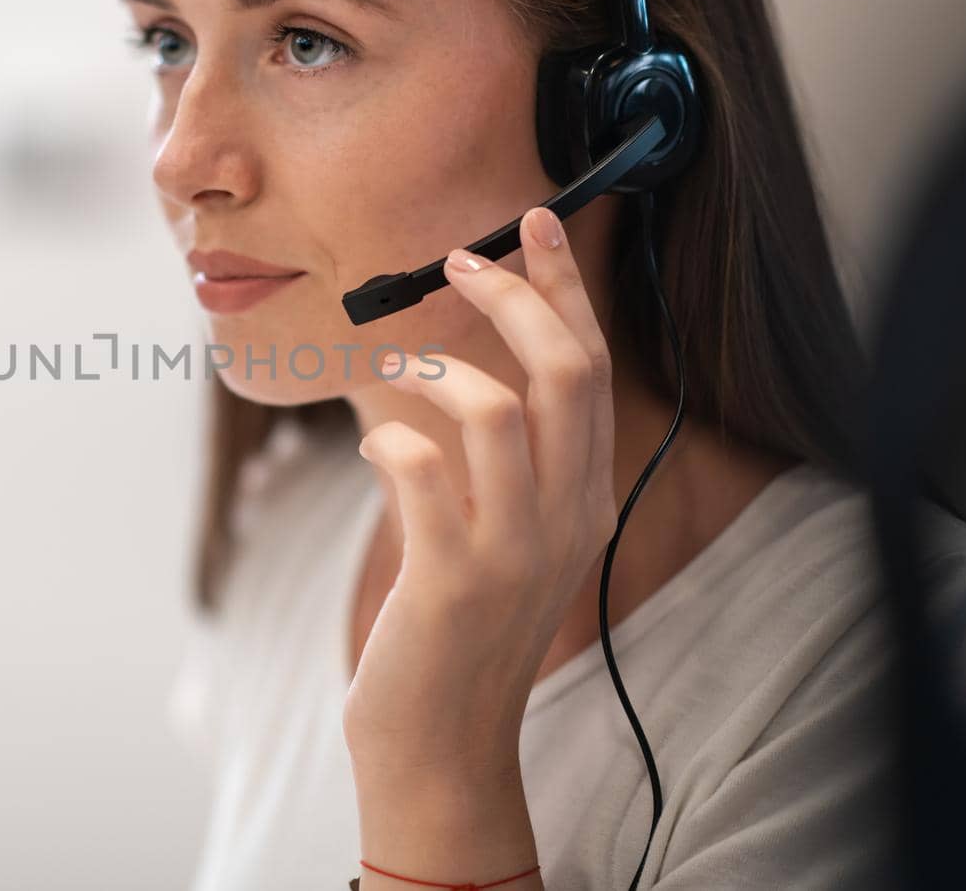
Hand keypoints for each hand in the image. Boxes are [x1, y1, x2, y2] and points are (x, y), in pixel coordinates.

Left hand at [344, 205, 618, 792]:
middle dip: (518, 296)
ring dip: (441, 367)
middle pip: (567, 370)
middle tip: (463, 258)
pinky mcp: (453, 579)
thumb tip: (467, 376)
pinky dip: (390, 441)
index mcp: (586, 498)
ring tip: (398, 367)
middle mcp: (568, 516)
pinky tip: (372, 451)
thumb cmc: (460, 629)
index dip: (566, 289)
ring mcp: (515, 550)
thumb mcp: (507, 539)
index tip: (537, 225)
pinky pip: (423, 470)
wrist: (444, 741)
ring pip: (501, 408)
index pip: (593, 369)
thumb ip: (508, 468)